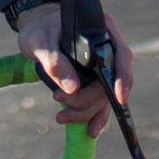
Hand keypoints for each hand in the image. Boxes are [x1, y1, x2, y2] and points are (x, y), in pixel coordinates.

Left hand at [16, 3, 134, 138]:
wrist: (35, 30)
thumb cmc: (39, 28)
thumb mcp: (40, 40)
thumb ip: (54, 60)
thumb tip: (73, 88)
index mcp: (102, 29)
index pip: (121, 54)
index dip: (123, 76)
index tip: (119, 96)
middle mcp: (107, 49)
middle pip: (110, 80)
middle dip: (88, 98)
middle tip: (59, 99)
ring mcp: (101, 67)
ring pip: (103, 96)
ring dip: (85, 111)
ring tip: (61, 117)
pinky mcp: (93, 81)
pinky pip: (99, 102)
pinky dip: (94, 116)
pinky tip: (89, 130)